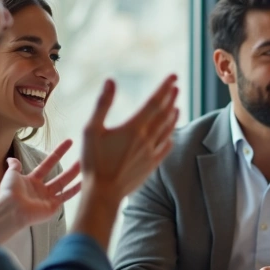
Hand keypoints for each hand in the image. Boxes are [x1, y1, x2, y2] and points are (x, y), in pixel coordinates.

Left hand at [0, 139, 79, 243]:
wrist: (11, 209)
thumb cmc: (10, 192)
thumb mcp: (11, 174)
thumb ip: (14, 167)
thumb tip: (11, 159)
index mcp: (32, 180)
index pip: (48, 164)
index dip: (58, 153)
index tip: (68, 143)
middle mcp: (42, 189)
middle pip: (60, 176)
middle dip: (72, 167)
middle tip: (83, 157)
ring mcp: (48, 199)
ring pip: (65, 185)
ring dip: (75, 176)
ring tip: (86, 168)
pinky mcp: (52, 207)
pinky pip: (65, 197)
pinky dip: (75, 191)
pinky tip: (85, 183)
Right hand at [80, 76, 178, 199]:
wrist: (103, 193)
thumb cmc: (93, 161)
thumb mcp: (91, 130)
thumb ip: (102, 104)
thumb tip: (110, 80)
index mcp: (134, 128)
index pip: (155, 102)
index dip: (165, 87)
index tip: (173, 76)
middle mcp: (147, 139)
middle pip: (164, 114)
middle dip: (171, 98)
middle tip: (176, 86)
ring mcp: (151, 153)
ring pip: (167, 130)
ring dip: (173, 116)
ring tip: (177, 106)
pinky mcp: (151, 165)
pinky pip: (166, 148)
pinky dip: (170, 137)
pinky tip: (171, 134)